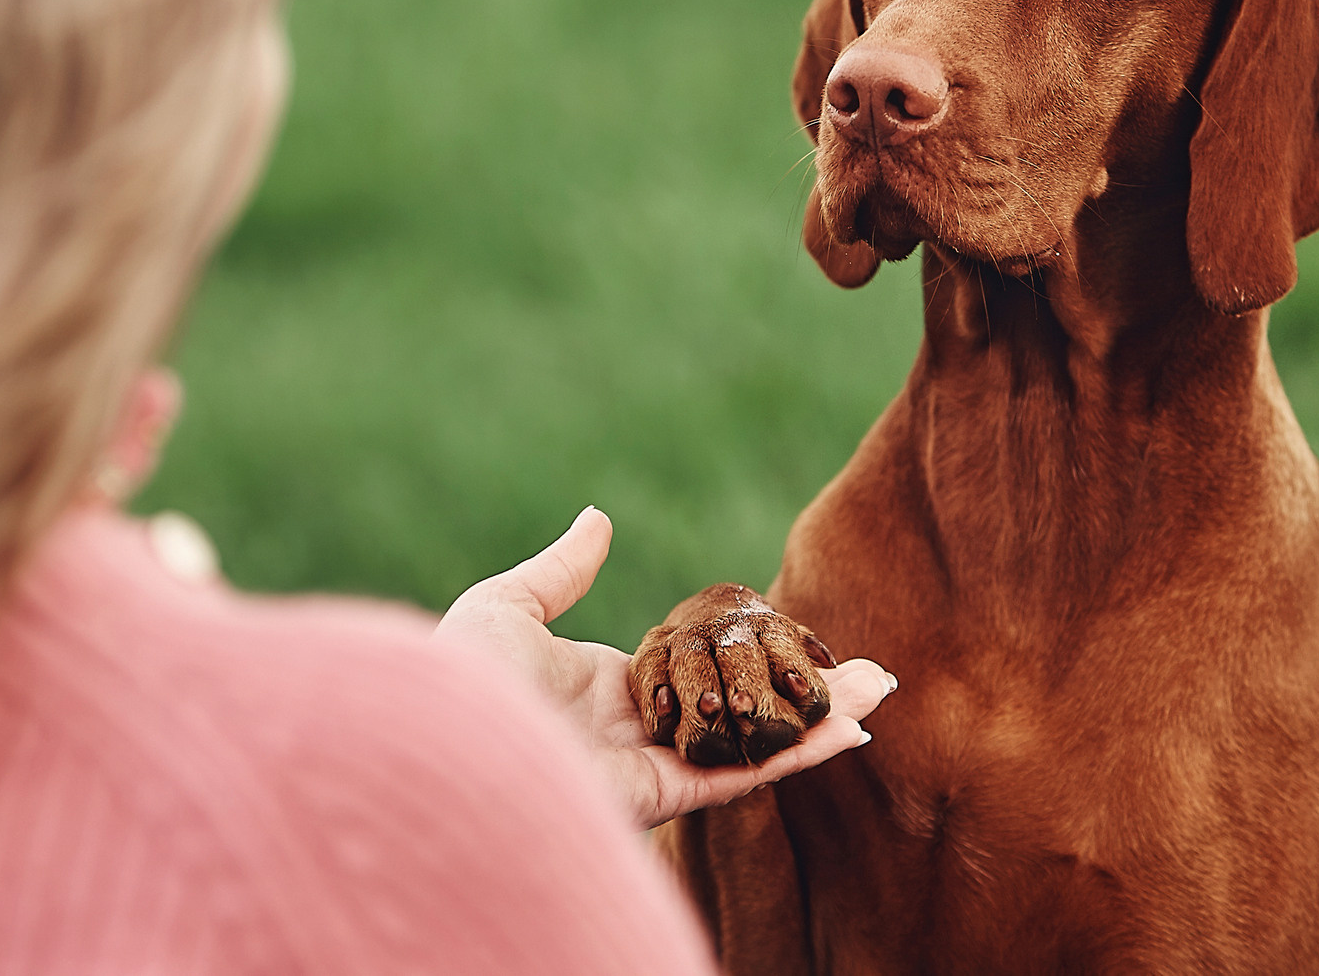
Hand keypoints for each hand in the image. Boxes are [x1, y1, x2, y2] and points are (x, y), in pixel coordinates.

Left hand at [435, 507, 894, 830]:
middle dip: (799, 696)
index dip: (745, 657)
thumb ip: (562, 571)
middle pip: (739, 712)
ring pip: (752, 747)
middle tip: (862, 673)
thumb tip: (597, 519)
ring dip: (817, 725)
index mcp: (604, 691)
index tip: (794, 636)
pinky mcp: (657, 799)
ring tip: (877, 696)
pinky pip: (740, 776)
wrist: (441, 741)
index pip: (695, 674)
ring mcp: (651, 771)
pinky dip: (797, 756)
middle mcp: (636, 736)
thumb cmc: (460, 676)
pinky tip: (847, 731)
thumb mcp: (508, 606)